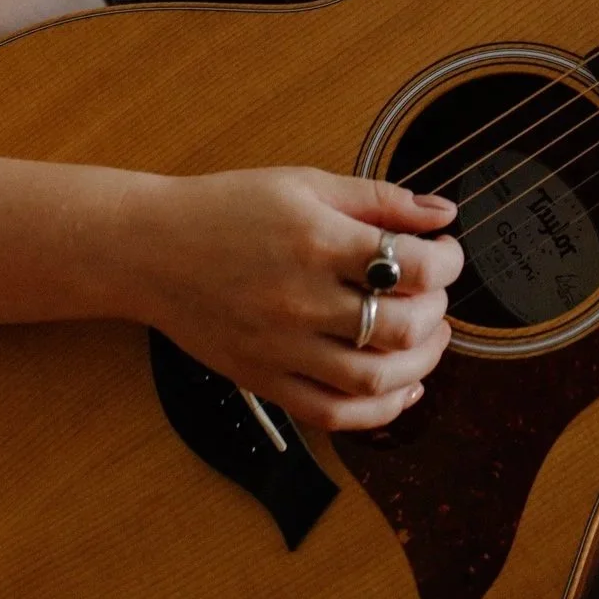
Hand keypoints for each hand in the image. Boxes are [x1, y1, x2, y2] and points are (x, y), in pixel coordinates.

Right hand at [114, 167, 462, 431]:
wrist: (150, 250)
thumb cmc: (227, 209)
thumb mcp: (304, 184)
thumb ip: (378, 198)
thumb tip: (442, 214)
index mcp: (316, 241)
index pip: (413, 265)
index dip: (448, 262)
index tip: (445, 253)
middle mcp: (302, 300)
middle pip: (401, 326)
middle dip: (437, 311)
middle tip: (434, 295)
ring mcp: (282, 347)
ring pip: (374, 379)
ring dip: (420, 363)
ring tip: (427, 339)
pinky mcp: (264, 379)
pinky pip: (333, 413)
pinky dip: (379, 410)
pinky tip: (401, 389)